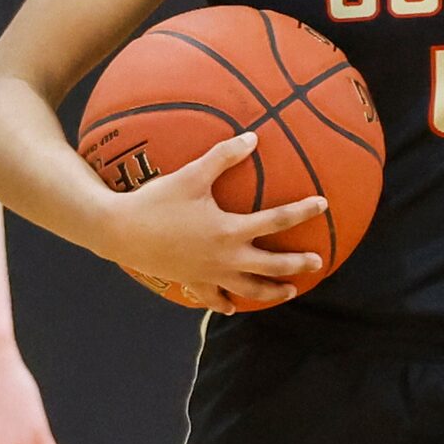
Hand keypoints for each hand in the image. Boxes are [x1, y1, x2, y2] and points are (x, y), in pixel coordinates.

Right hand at [100, 133, 326, 311]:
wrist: (120, 232)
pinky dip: (225, 303)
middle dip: (297, 265)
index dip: (302, 211)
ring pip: (249, 289)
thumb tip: (253, 137)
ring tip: (289, 292)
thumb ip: (224, 156)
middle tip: (318, 263)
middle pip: (272, 265)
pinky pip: (213, 298)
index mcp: (230, 230)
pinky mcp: (191, 281)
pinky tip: (231, 305)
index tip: (323, 204)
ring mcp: (209, 274)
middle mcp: (225, 257)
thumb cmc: (156, 201)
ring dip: (272, 292)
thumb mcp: (192, 174)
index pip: (277, 220)